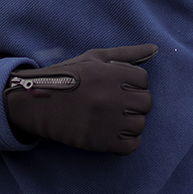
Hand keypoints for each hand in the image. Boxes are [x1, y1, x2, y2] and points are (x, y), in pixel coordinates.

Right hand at [3, 44, 155, 154]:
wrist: (37, 103)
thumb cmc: (68, 76)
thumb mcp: (94, 58)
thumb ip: (126, 54)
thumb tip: (156, 48)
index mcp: (110, 73)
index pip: (144, 79)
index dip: (133, 83)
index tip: (118, 87)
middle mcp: (111, 96)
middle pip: (146, 102)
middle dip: (134, 103)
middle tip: (116, 104)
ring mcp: (107, 120)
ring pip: (140, 124)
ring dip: (130, 123)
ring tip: (113, 119)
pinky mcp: (101, 141)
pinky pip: (131, 145)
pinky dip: (126, 142)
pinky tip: (113, 135)